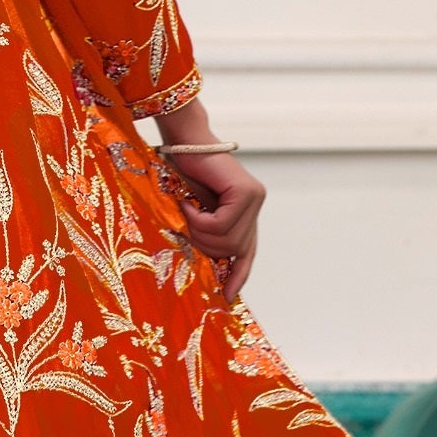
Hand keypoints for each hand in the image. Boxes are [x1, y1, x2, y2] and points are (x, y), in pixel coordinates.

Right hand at [153, 101, 264, 298]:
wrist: (181, 140)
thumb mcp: (194, 213)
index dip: (238, 275)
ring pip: (228, 240)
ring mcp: (254, 197)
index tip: (228, 296)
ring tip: (184, 211)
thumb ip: (207, 234)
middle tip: (184, 226)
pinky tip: (187, 202)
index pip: (247, 252)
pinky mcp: (246, 192)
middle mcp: (255, 204)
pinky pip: (221, 224)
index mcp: (245, 212)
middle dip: (204, 245)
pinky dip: (199, 219)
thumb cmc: (181, 173)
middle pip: (235, 250)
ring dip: (199, 231)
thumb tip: (206, 271)